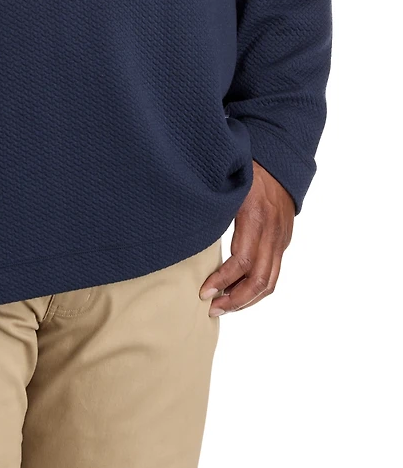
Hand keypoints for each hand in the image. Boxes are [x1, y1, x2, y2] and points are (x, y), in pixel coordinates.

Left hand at [199, 161, 293, 315]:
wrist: (279, 159)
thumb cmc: (245, 168)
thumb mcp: (227, 182)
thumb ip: (212, 205)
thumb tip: (184, 226)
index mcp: (254, 216)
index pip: (242, 260)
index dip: (223, 280)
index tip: (203, 291)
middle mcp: (272, 232)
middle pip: (259, 280)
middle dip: (235, 299)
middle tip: (211, 308)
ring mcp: (281, 239)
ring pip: (270, 281)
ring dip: (247, 300)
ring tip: (223, 307)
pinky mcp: (283, 241)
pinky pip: (274, 274)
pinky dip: (257, 290)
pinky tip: (238, 294)